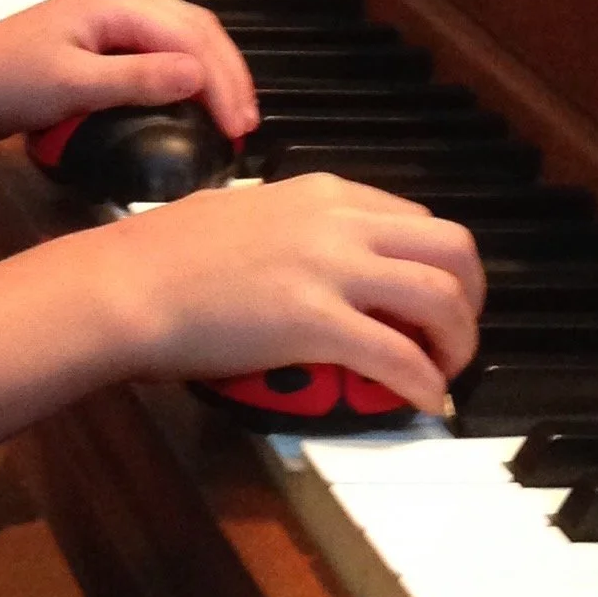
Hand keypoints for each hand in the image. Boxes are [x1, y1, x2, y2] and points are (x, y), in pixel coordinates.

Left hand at [0, 0, 259, 148]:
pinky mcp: (98, 43)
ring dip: (210, 76)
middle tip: (246, 127)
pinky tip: (193, 107)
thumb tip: (201, 79)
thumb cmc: (0, 85)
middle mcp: (118, 0)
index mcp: (115, 1)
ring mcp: (108, 19)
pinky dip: (183, 79)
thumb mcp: (71, 87)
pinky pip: (157, 53)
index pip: (191, 37)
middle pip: (195, 29)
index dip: (222, 83)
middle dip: (227, 75)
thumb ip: (137, 81)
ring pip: (181, 40)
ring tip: (231, 119)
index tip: (238, 130)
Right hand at [109, 173, 482, 418]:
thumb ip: (289, 227)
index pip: (416, 220)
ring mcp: (330, 269)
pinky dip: (426, 384)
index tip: (430, 302)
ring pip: (441, 297)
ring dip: (459, 343)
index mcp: (322, 194)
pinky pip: (399, 356)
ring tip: (445, 373)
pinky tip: (425, 403)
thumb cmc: (163, 253)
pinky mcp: (315, 322)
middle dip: (471, 298)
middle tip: (454, 336)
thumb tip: (304, 258)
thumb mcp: (241, 213)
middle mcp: (339, 222)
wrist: (127, 284)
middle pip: (452, 248)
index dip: (438, 266)